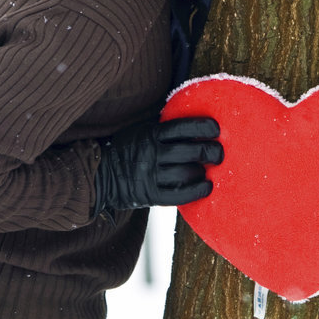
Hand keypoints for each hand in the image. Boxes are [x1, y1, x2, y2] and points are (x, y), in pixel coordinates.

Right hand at [94, 117, 222, 212]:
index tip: (216, 129)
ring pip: (186, 173)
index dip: (203, 127)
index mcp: (151, 133)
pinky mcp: (150, 194)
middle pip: (190, 151)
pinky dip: (197, 191)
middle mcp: (152, 152)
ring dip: (202, 171)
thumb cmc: (128, 149)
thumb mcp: (141, 130)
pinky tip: (207, 186)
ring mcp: (151, 174)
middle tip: (218, 153)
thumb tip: (194, 124)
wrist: (100, 173)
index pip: (183, 127)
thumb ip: (163, 128)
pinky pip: (179, 195)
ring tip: (205, 170)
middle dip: (211, 151)